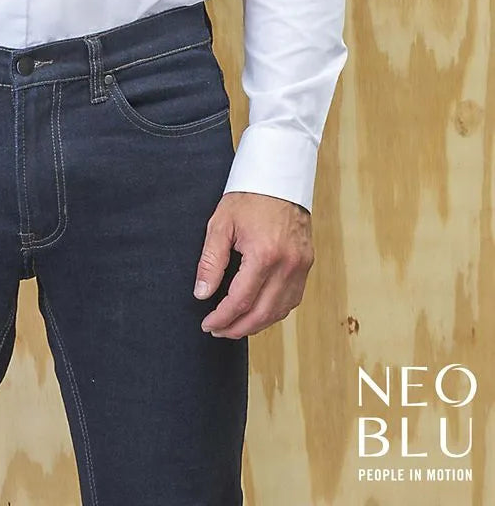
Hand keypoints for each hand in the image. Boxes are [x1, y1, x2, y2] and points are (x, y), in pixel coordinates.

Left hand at [193, 191, 313, 338]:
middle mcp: (287, 264)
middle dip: (237, 328)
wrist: (278, 177)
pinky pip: (292, 299)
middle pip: (262, 313)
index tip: (207, 323)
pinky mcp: (307, 264)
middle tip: (218, 330)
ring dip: (256, 324)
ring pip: (279, 311)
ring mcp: (301, 266)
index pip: (241, 300)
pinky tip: (258, 312)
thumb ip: (211, 262)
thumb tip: (202, 294)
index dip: (222, 317)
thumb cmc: (248, 197)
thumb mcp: (221, 224)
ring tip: (234, 325)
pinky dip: (274, 311)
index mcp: (265, 254)